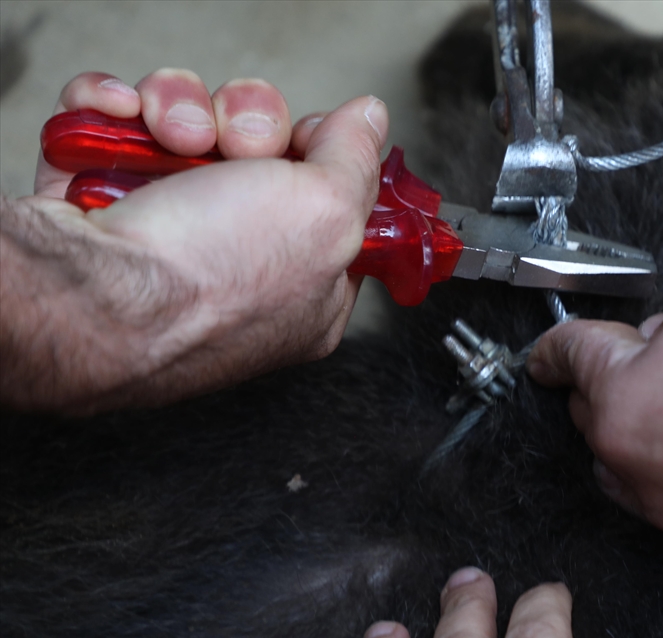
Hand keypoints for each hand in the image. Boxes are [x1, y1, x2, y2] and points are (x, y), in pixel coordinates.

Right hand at [2, 69, 384, 412]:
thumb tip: (372, 122)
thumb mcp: (326, 214)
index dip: (328, 162)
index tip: (311, 145)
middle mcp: (241, 269)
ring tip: (171, 138)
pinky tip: (124, 120)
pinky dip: (117, 112)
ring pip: (192, 131)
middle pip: (264, 154)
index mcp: (309, 291)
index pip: (337, 208)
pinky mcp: (103, 210)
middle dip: (250, 124)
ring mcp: (169, 239)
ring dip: (183, 111)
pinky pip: (120, 129)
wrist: (86, 295)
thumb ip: (358, 163)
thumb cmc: (211, 279)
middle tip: (240, 147)